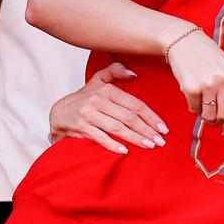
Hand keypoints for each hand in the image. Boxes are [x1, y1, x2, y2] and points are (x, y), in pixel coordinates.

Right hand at [49, 62, 168, 152]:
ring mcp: (88, 114)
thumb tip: (134, 74)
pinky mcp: (80, 127)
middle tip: (160, 141)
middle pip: (128, 117)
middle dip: (146, 130)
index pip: (134, 104)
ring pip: (117, 127)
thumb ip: (115, 72)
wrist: (59, 112)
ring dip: (135, 138)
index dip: (150, 116)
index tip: (163, 128)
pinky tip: (125, 151)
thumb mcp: (98, 80)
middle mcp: (98, 100)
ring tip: (149, 146)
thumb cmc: (85, 98)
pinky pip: (99, 137)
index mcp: (107, 89)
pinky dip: (112, 145)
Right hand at [166, 28, 223, 132]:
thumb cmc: (209, 58)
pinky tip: (194, 97)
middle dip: (219, 123)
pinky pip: (194, 110)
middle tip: (215, 121)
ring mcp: (207, 84)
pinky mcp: (190, 88)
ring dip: (206, 117)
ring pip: (209, 116)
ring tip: (204, 108)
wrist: (185, 42)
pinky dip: (194, 108)